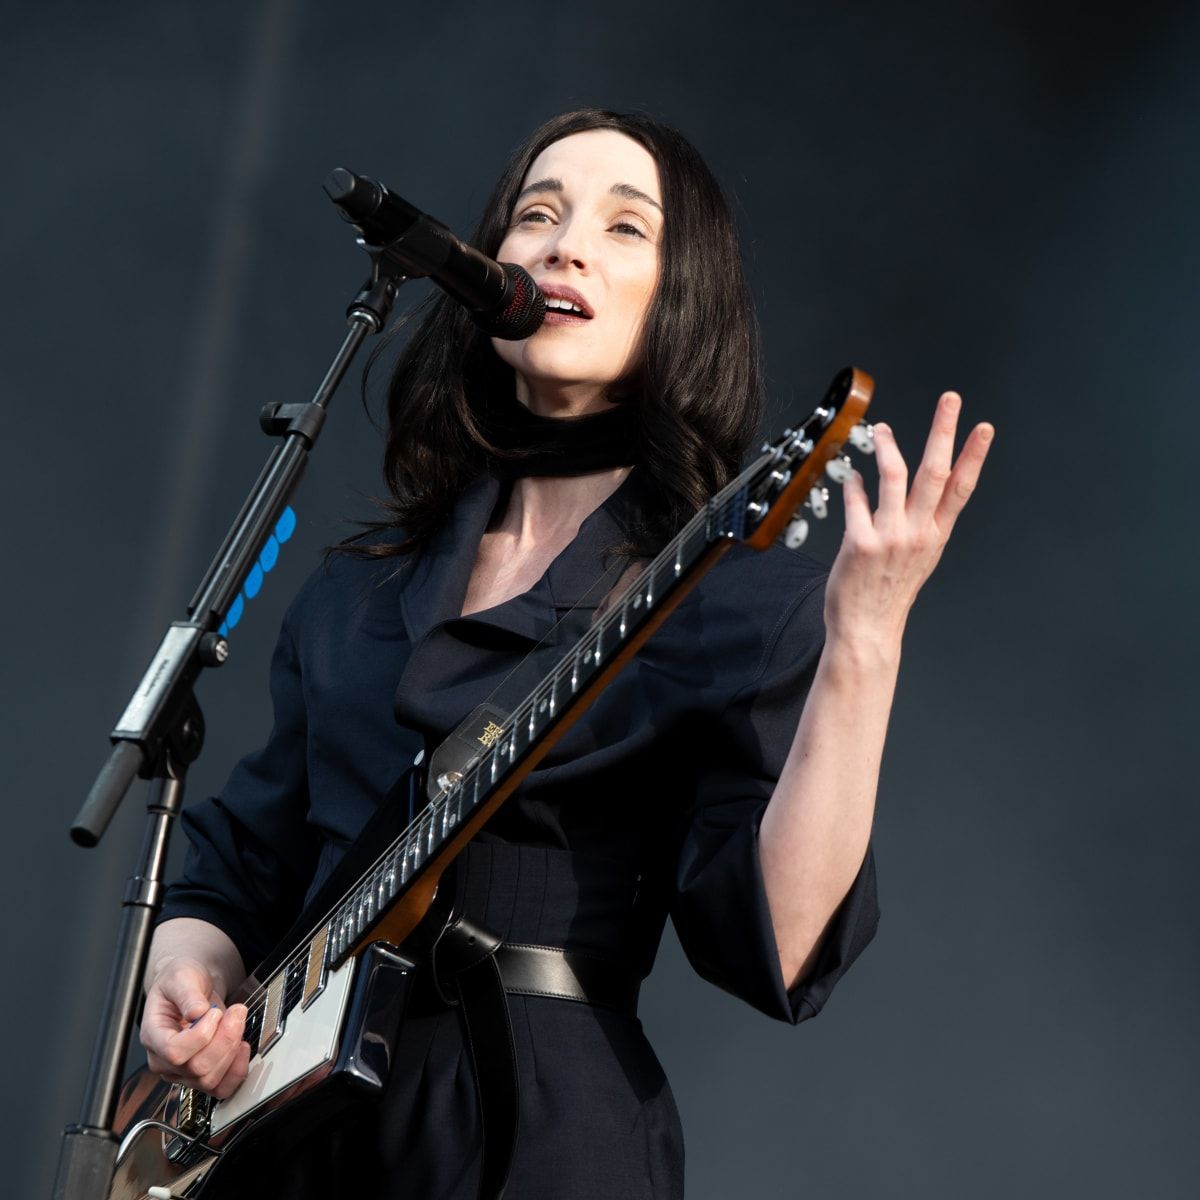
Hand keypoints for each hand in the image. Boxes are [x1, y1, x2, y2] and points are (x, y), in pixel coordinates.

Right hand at [139, 957, 249, 1098]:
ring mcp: (182, 1071)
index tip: (213, 1012)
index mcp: (154, 1035)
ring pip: (210, 1079)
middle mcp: (164, 1060)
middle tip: (236, 1011)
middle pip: (197, 1068)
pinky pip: (221, 1088)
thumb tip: (197, 1012)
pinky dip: (237, 1070)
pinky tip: (242, 1046)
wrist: (191, 986)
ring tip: (237, 1023)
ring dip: (232, 1049)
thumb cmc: (181, 981)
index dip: (201, 1035)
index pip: (174, 1052)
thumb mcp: (181, 976)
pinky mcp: (201, 1075)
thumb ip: (188, 993)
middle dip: (225, 1038)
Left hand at [824, 391, 992, 650]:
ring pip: (894, 476)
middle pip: (935, 472)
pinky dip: (854, 484)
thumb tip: (920, 491)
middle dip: (944, 431)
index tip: (984, 428)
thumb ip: (922, 525)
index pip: (960, 488)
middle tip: (950, 400)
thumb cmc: (888, 593)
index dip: (974, 456)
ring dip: (888, 446)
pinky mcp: (860, 543)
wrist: (867, 630)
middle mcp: (918, 534)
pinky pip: (857, 501)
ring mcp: (890, 537)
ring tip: (882, 429)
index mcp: (935, 536)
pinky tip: (851, 477)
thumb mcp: (919, 558)